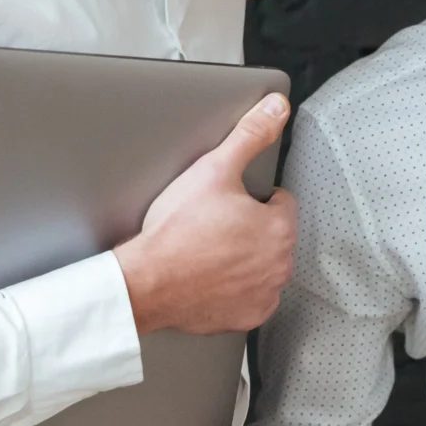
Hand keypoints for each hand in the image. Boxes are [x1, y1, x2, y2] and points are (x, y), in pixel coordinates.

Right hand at [113, 94, 297, 334]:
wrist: (145, 281)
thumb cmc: (176, 232)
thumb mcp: (214, 170)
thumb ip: (249, 136)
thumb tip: (275, 108)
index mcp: (280, 227)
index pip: (279, 201)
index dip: (252, 197)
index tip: (226, 203)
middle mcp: (280, 264)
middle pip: (272, 234)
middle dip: (249, 228)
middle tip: (213, 226)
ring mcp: (264, 293)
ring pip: (262, 265)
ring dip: (245, 258)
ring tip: (209, 250)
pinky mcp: (247, 316)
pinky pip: (250, 296)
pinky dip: (236, 288)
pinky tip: (211, 277)